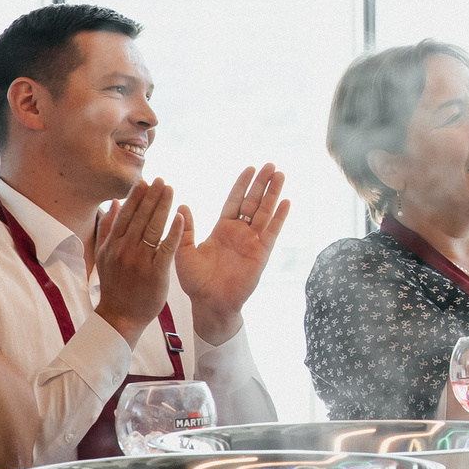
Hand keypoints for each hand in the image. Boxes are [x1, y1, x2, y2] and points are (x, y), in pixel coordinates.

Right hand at [92, 180, 177, 342]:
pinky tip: (180, 217)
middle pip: (140, 217)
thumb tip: (112, 203)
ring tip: (170, 189)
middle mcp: (124, 250)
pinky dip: (173, 232)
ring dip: (162, 207)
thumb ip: (107, 229)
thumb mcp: (104, 256)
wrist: (120, 316)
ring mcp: (139, 261)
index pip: (125, 215)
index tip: (145, 181)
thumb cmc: (115, 285)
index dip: (136, 197)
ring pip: (152, 228)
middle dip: (151, 196)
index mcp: (112, 245)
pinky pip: (166, 248)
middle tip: (162, 179)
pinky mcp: (155, 272)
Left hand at [173, 165, 288, 345]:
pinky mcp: (261, 253)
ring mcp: (252, 242)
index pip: (234, 201)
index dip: (242, 185)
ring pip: (265, 212)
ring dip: (273, 193)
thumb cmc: (196, 282)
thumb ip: (185, 230)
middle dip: (261, 183)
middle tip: (270, 165)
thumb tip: (182, 206)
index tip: (250, 168)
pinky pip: (272, 231)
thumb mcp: (184, 252)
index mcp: (222, 230)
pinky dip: (279, 216)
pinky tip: (286, 202)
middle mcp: (239, 233)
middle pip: (253, 202)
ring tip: (280, 175)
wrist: (210, 303)